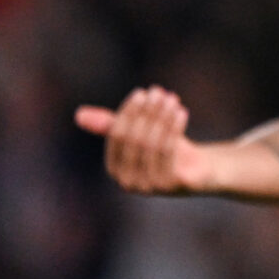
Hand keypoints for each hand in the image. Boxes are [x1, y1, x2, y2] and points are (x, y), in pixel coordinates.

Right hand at [75, 87, 212, 194]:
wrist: (199, 168)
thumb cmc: (165, 147)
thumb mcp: (138, 133)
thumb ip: (112, 124)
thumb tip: (79, 114)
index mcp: (115, 168)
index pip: (116, 136)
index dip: (128, 112)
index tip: (142, 92)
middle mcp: (128, 181)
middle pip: (135, 139)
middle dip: (147, 112)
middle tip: (159, 92)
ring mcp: (149, 186)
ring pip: (153, 144)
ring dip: (162, 117)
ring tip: (171, 99)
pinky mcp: (171, 185)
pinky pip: (170, 152)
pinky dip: (175, 128)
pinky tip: (181, 112)